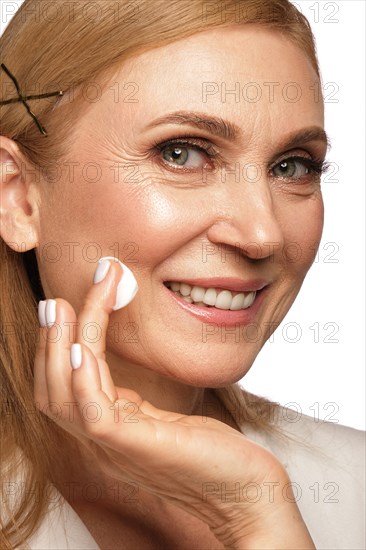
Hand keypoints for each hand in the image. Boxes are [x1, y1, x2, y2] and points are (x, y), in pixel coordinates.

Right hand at [33, 259, 314, 548]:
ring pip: (65, 395)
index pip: (63, 389)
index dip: (57, 349)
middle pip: (52, 390)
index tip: (71, 305)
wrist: (247, 496)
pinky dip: (83, 378)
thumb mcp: (164, 418)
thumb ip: (137, 400)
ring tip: (64, 306)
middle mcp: (102, 440)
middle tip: (56, 298)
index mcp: (108, 430)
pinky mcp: (136, 446)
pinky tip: (83, 348)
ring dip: (62, 344)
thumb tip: (125, 367)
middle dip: (51, 339)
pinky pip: (94, 413)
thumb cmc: (213, 454)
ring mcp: (115, 446)